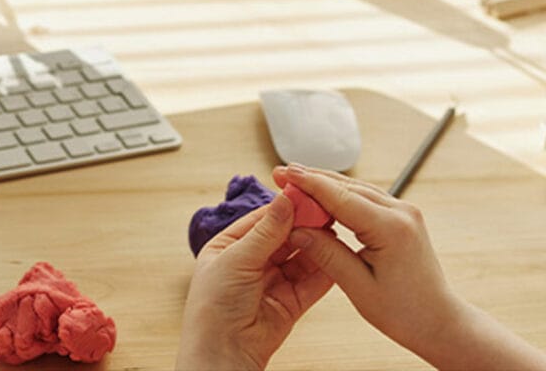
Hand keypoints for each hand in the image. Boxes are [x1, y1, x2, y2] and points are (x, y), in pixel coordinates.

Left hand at [176, 191, 332, 370]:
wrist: (222, 354)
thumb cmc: (214, 306)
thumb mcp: (237, 260)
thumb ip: (265, 232)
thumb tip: (284, 201)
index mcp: (230, 245)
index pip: (261, 220)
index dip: (283, 208)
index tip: (305, 194)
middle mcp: (251, 262)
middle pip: (283, 237)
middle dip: (303, 224)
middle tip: (326, 210)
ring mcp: (272, 282)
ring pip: (299, 257)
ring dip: (315, 245)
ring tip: (334, 229)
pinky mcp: (290, 303)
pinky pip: (310, 283)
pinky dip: (324, 270)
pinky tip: (336, 256)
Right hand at [274, 165, 463, 362]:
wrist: (442, 323)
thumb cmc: (406, 314)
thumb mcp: (359, 287)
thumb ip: (326, 253)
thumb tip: (296, 230)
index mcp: (391, 229)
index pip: (340, 196)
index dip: (308, 182)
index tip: (282, 173)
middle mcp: (400, 212)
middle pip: (346, 186)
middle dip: (311, 178)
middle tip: (280, 174)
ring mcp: (403, 211)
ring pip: (355, 188)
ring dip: (324, 184)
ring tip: (294, 181)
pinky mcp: (401, 216)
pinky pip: (365, 197)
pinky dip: (340, 194)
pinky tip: (321, 195)